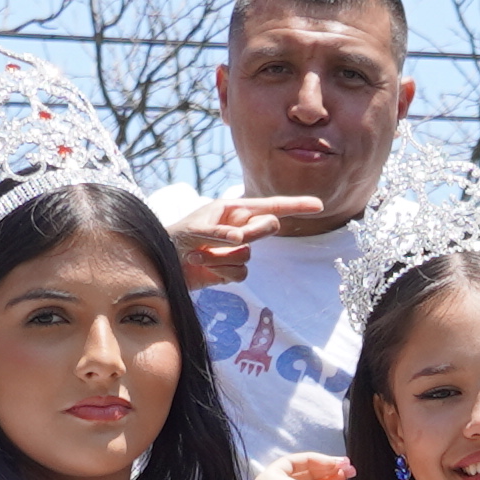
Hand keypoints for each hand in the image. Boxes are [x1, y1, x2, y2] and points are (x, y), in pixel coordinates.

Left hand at [175, 193, 322, 285]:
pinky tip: (201, 266)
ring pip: (249, 257)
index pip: (271, 206)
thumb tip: (241, 240)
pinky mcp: (230, 271)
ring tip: (199, 255)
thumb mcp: (193, 230)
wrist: (160, 263)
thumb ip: (217, 233)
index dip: (296, 206)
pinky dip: (220, 272)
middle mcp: (238, 228)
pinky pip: (240, 274)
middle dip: (254, 234)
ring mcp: (236, 251)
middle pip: (267, 229)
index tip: (318, 205)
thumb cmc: (173, 238)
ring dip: (222, 258)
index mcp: (233, 209)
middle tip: (235, 238)